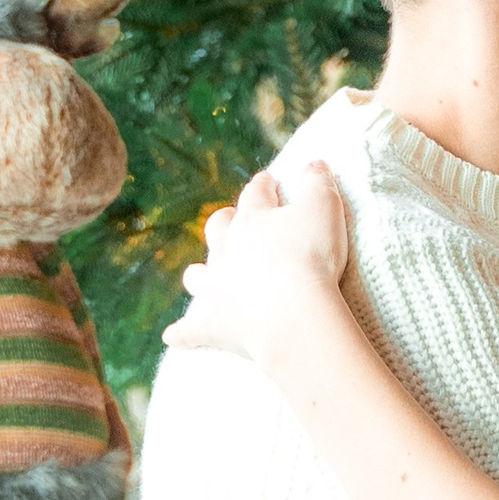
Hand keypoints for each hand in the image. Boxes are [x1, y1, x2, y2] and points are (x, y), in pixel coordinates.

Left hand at [168, 164, 352, 371]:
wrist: (292, 313)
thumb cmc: (311, 257)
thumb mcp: (325, 209)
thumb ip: (319, 183)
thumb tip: (315, 163)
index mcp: (253, 220)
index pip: (255, 194)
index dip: (262, 186)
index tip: (267, 181)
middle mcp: (227, 249)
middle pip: (218, 229)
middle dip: (224, 222)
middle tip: (230, 220)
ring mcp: (216, 287)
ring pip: (198, 275)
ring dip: (199, 274)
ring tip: (201, 275)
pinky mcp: (212, 325)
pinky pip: (190, 331)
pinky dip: (182, 334)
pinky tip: (173, 336)